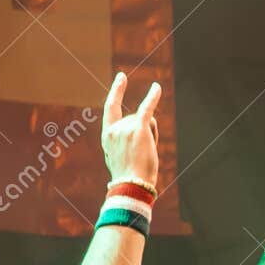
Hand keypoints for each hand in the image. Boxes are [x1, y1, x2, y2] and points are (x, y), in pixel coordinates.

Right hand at [101, 72, 160, 187]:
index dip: (117, 92)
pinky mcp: (138, 129)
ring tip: (146, 155)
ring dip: (152, 137)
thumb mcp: (121, 158)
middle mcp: (114, 129)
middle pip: (136, 119)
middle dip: (145, 133)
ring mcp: (125, 128)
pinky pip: (146, 109)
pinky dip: (152, 97)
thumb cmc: (129, 178)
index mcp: (107, 136)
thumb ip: (124, 143)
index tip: (122, 78)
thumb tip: (143, 127)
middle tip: (143, 156)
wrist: (131, 186)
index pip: (111, 108)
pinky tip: (157, 87)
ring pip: (147, 123)